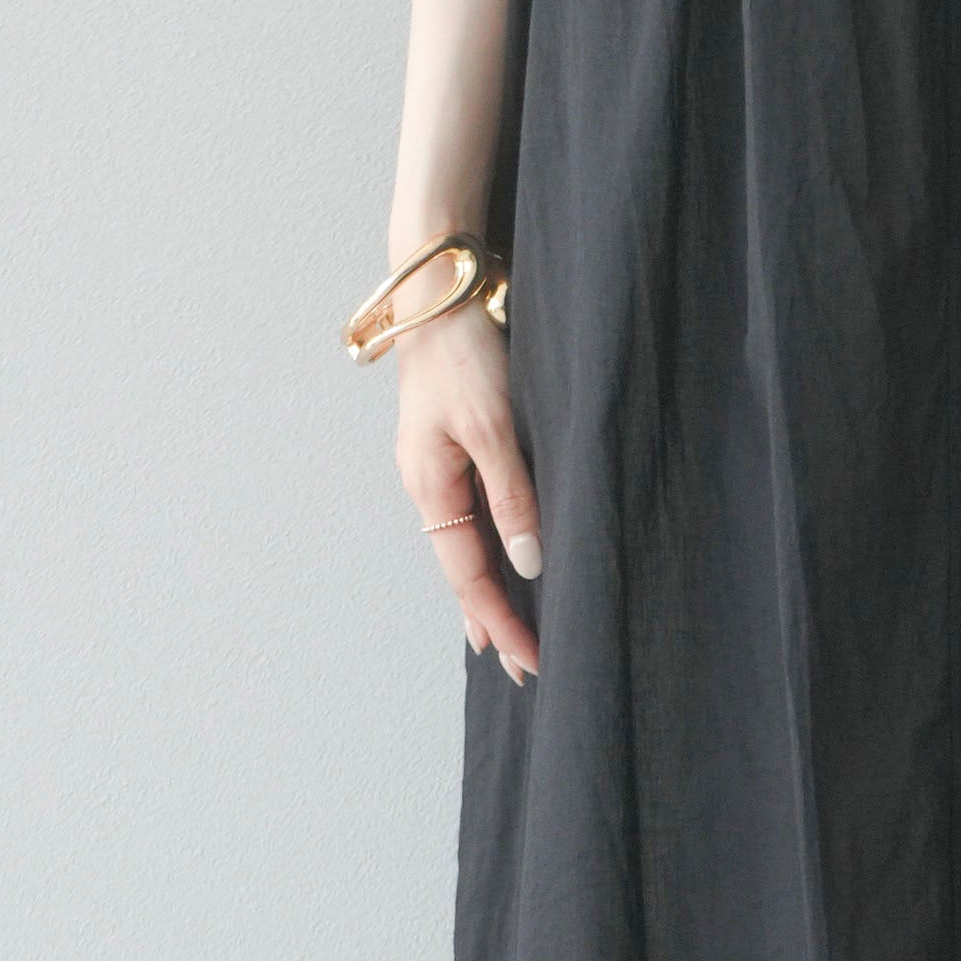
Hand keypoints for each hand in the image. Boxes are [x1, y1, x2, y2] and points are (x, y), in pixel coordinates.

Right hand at [393, 295, 541, 679]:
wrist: (440, 291)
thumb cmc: (465, 353)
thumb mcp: (494, 426)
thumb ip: (513, 494)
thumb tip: (529, 563)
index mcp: (431, 487)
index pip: (469, 576)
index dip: (501, 622)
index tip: (532, 661)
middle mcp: (429, 485)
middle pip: (461, 570)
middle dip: (491, 620)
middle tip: (523, 668)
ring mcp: (438, 467)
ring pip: (466, 545)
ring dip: (489, 590)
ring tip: (508, 634)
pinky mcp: (454, 446)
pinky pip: (472, 515)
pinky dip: (490, 549)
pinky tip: (503, 560)